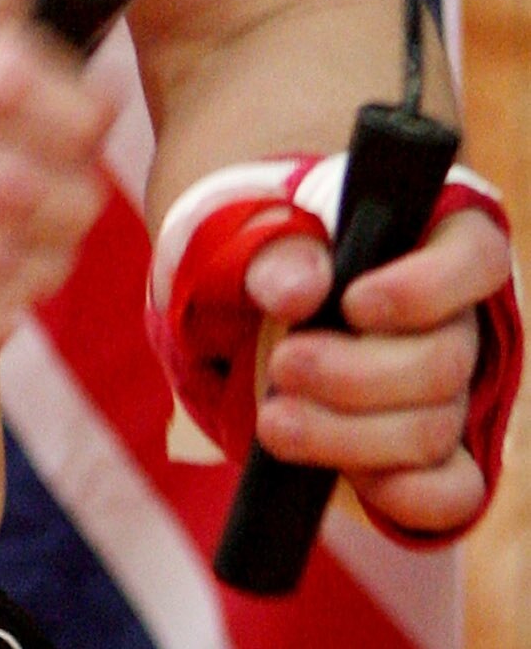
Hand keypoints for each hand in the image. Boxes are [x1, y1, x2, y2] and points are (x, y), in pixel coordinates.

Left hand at [247, 204, 514, 535]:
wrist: (251, 322)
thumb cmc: (272, 260)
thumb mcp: (256, 233)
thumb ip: (274, 250)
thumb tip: (300, 291)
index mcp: (432, 241)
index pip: (476, 254)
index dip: (426, 286)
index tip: (353, 303)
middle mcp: (458, 320)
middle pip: (443, 361)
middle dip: (354, 376)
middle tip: (284, 366)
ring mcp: (454, 394)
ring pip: (433, 430)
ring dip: (350, 434)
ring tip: (277, 421)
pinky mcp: (439, 460)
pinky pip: (451, 494)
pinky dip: (402, 493)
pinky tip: (348, 479)